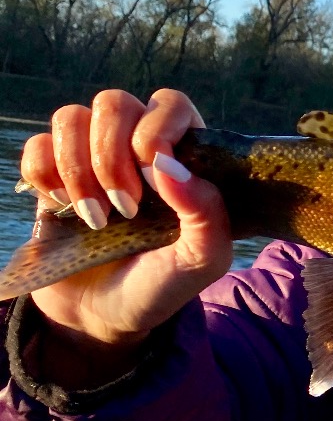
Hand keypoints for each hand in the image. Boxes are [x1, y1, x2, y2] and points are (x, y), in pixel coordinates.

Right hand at [19, 90, 230, 369]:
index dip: (156, 130)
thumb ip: (206, 212)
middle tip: (125, 208)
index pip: (169, 103)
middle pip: (114, 102)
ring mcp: (91, 157)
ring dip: (78, 169)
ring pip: (71, 116)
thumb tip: (168, 165)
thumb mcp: (203, 260)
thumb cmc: (163, 284)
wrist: (104, 317)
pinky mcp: (51, 175)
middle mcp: (136, 146)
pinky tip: (63, 207)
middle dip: (112, 156)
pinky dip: (45, 175)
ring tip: (96, 217)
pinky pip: (37, 144)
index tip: (154, 177)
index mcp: (183, 156)